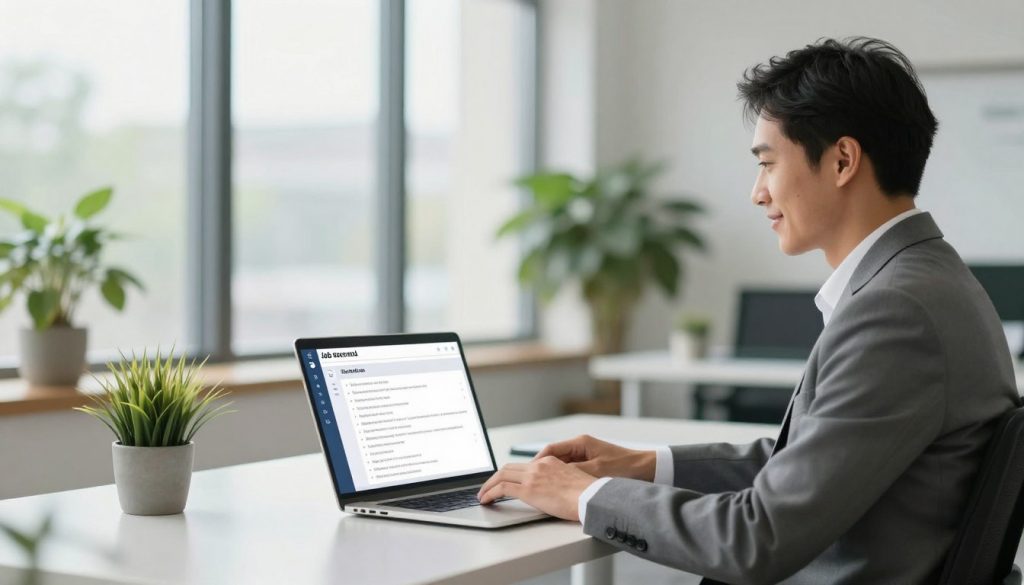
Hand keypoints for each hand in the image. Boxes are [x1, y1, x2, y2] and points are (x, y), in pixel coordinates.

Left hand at [476, 456, 596, 520]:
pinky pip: (501, 489)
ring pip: (501, 475)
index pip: (524, 465)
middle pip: (508, 467)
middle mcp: (539, 466)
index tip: (504, 480)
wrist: (592, 497)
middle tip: (488, 487)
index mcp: (550, 462)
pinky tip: (485, 500)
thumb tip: (553, 494)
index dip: (510, 473)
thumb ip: (558, 483)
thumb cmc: (588, 495)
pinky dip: (490, 493)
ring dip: (488, 485)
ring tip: (482, 495)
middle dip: (495, 477)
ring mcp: (532, 476)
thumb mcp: (572, 482)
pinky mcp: (528, 489)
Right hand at [536, 434, 656, 480]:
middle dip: (541, 468)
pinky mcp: (591, 464)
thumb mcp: (596, 471)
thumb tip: (554, 476)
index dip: (537, 461)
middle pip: (553, 456)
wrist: (646, 469)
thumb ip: (574, 473)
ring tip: (542, 486)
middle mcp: (581, 446)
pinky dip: (563, 478)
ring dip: (552, 474)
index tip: (528, 472)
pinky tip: (559, 489)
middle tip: (530, 480)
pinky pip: (570, 470)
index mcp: (580, 443)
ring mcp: (585, 455)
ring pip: (561, 464)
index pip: (550, 449)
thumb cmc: (624, 467)